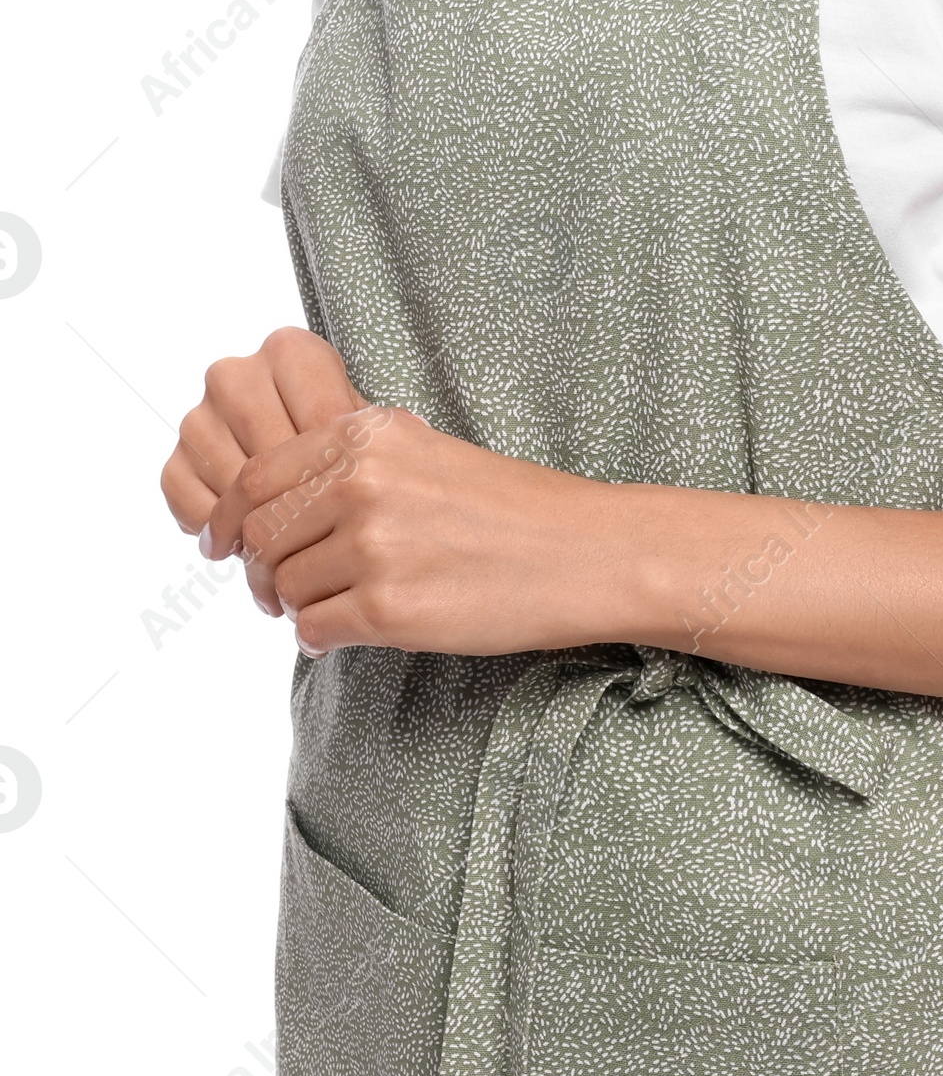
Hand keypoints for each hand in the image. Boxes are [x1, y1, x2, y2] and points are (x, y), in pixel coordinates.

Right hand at [160, 327, 361, 576]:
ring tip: (292, 535)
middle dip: (301, 503)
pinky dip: (223, 527)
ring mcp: (200, 415)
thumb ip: (377, 429)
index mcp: (290, 352)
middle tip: (324, 531)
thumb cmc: (343, 441)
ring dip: (263, 520)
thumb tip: (411, 429)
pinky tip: (250, 533)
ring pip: (231, 483)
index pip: (318, 420)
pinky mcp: (177, 459)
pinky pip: (193, 503)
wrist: (304, 458)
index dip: (344, 469)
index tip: (359, 498)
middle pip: (270, 457)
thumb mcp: (369, 427)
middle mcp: (236, 374)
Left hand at [201, 402, 636, 656]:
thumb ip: (347, 464)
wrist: (584, 552)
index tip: (225, 544)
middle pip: (261, 536)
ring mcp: (374, 548)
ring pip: (285, 587)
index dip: (230, 519)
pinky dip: (323, 638)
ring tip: (341, 605)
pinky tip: (354, 632)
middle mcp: (362, 485)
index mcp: (367, 437)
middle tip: (282, 590)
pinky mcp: (389, 610)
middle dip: (264, 569)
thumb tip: (266, 505)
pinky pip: (314, 630)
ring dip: (301, 604)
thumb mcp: (423, 450)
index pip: (256, 478)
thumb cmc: (509, 506)